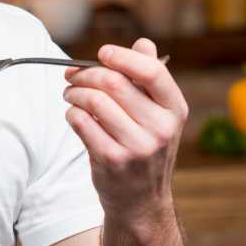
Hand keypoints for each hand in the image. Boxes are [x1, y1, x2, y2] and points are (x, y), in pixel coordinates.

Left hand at [62, 38, 188, 216]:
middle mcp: (160, 128)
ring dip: (74, 93)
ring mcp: (137, 146)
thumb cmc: (145, 148)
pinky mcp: (112, 160)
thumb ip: (150, 78)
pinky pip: (81, 122)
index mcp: (175, 109)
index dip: (122, 56)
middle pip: (114, 82)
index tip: (102, 53)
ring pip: (94, 100)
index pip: (152, 71)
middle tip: (73, 76)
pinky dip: (71, 113)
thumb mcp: (159, 115)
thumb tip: (144, 44)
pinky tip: (74, 115)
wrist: (140, 201)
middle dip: (86, 74)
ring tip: (70, 95)